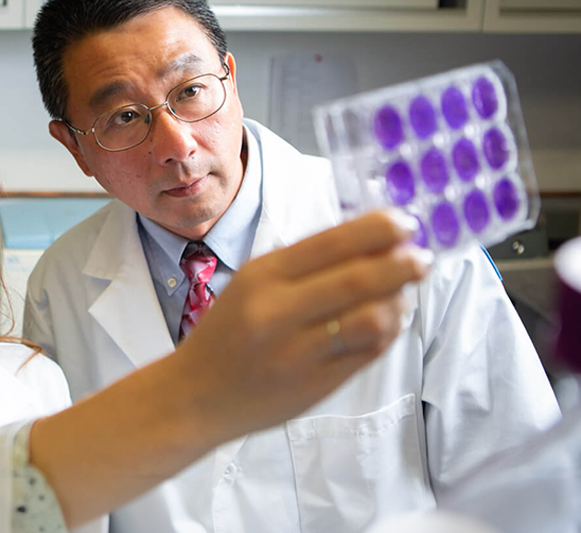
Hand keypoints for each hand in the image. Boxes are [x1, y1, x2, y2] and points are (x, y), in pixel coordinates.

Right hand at [29, 209, 430, 527]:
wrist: (196, 394)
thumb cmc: (229, 333)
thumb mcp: (253, 284)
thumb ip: (305, 264)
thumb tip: (375, 240)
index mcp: (262, 276)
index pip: (332, 242)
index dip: (378, 229)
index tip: (406, 223)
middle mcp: (278, 312)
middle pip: (359, 278)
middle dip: (403, 264)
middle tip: (423, 259)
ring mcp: (297, 352)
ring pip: (372, 318)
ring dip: (399, 302)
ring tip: (403, 295)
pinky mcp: (315, 386)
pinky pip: (368, 352)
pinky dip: (387, 332)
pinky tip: (387, 322)